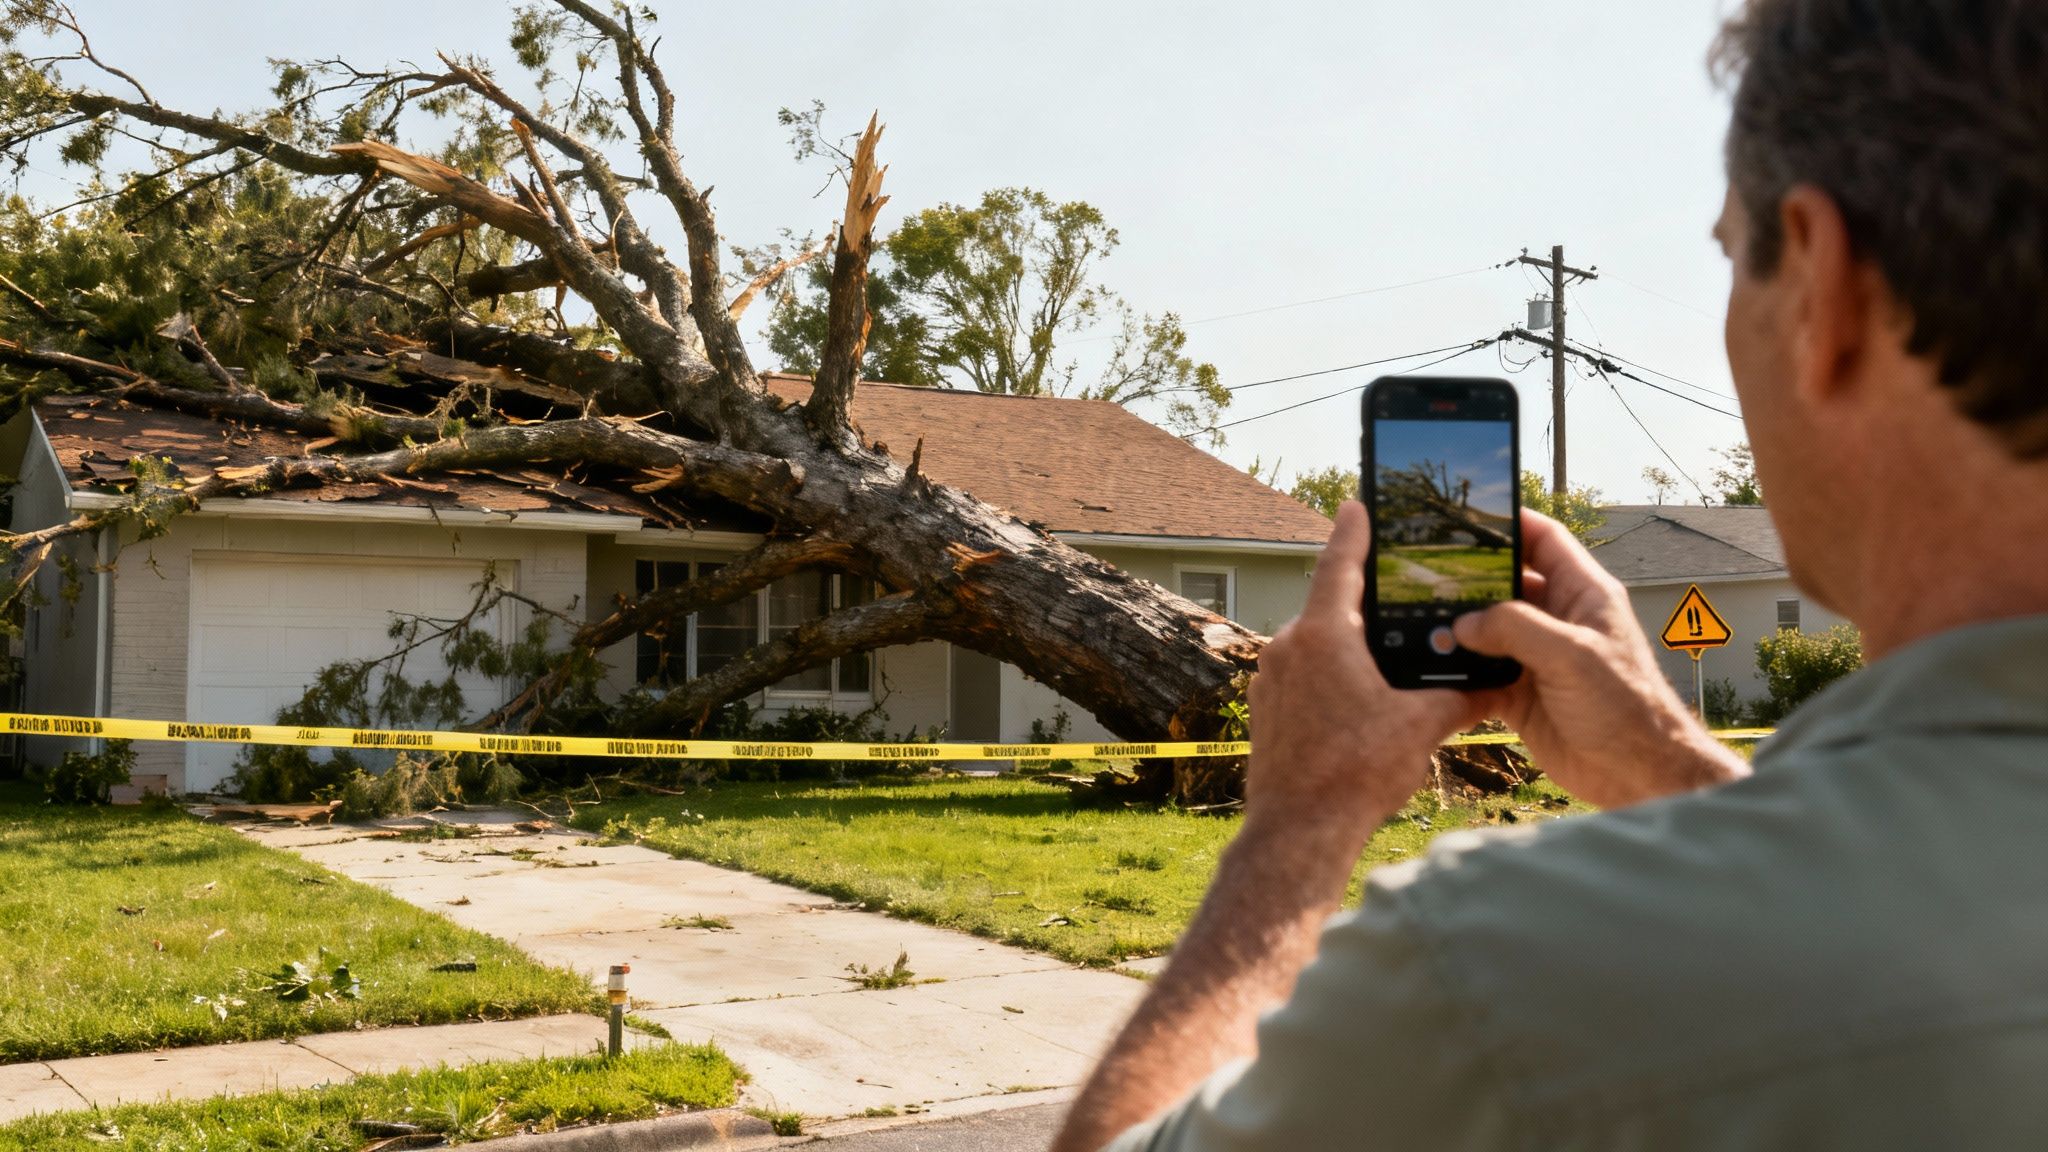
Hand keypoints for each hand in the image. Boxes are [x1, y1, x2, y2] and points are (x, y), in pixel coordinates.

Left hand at [1245, 501, 1482, 862]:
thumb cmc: (1354, 775)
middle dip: (1367, 603)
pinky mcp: (1266, 706)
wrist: (1298, 832)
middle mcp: (1289, 646)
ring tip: (1388, 659)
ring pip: (1318, 644)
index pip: (1340, 564)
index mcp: (1325, 636)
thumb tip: (1497, 682)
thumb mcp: (1421, 727)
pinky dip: (1330, 674)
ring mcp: (1271, 677)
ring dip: (1350, 645)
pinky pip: (1302, 674)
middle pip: (1333, 606)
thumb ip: (1459, 695)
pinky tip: (1359, 699)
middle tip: (1400, 596)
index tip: (1357, 502)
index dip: (1354, 531)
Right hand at [1454, 511, 1748, 807]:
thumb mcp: (1572, 654)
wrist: (1637, 774)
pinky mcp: (1521, 693)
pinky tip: (1431, 664)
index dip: (1511, 523)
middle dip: (1470, 577)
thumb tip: (1463, 623)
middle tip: (1426, 569)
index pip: (1545, 541)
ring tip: (1419, 616)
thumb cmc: (1625, 706)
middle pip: (1507, 583)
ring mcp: (1538, 656)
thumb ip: (1516, 628)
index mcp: (1583, 594)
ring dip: (1458, 627)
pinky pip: (1481, 673)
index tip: (1467, 517)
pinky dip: (1458, 670)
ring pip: (1488, 629)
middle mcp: (1559, 619)